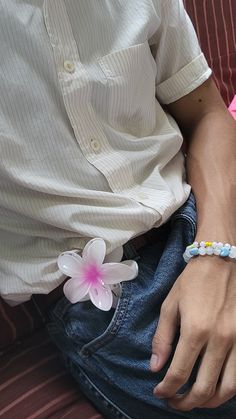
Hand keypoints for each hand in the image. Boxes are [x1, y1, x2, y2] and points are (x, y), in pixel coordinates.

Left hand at [150, 256, 235, 410]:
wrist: (222, 261)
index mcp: (195, 330)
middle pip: (204, 389)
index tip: (160, 392)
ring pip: (227, 389)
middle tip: (175, 402)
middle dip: (186, 403)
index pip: (179, 373)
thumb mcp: (170, 305)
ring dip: (209, 402)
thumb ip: (162, 338)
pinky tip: (216, 388)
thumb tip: (155, 367)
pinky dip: (228, 390)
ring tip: (195, 401)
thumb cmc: (193, 281)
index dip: (167, 389)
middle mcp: (219, 340)